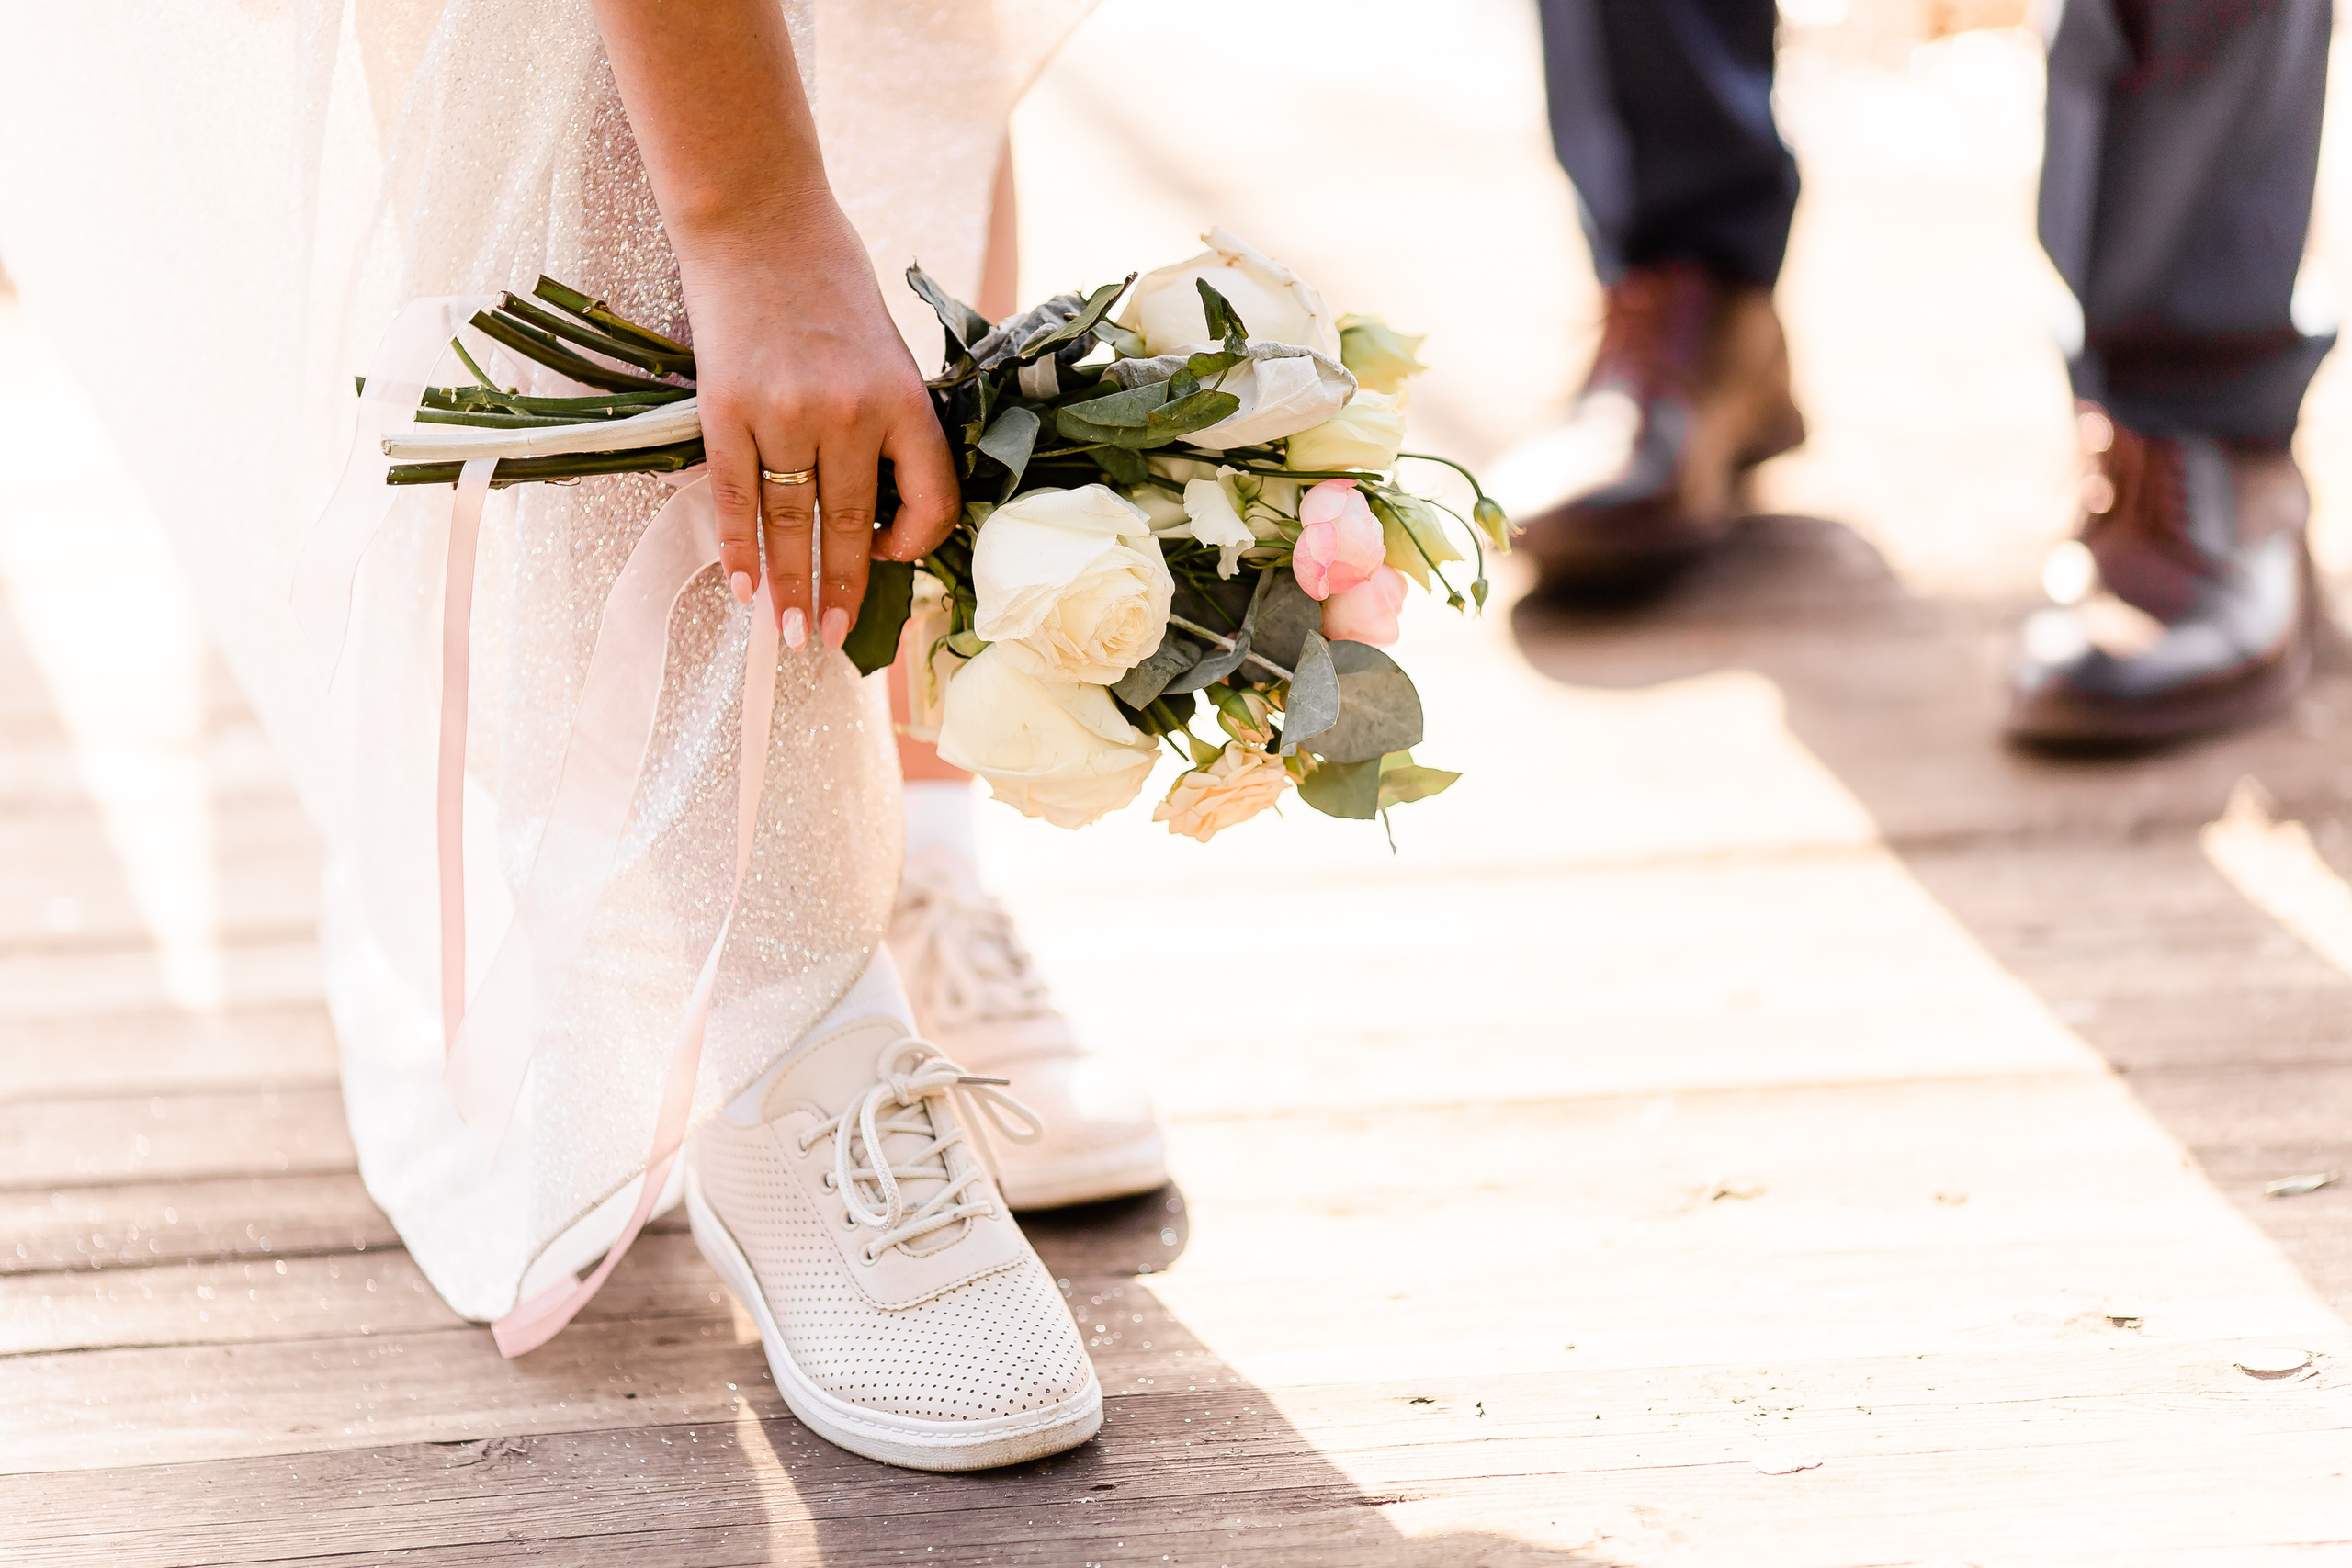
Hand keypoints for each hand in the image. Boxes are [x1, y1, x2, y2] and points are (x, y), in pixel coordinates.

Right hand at [676, 207, 960, 649]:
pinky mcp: (726, 409)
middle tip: (830, 639)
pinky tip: (743, 587)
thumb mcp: (888, 350)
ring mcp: (784, 413)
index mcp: (903, 398)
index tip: (894, 560)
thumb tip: (881, 509)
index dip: (916, 542)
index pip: (930, 499)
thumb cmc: (831, 284)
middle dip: (843, 590)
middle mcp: (849, 412)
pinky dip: (737, 548)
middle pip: (851, 526)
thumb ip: (889, 423)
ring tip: (791, 632)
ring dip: (792, 586)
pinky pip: (735, 497)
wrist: (760, 219)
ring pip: (791, 523)